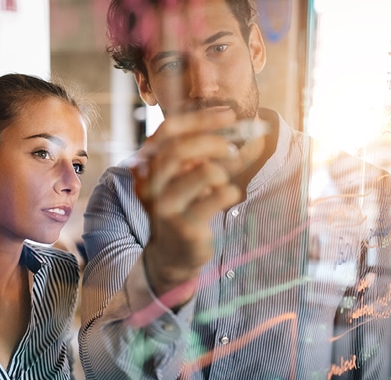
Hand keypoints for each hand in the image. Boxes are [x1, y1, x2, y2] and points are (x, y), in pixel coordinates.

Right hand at [131, 110, 241, 307]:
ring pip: (202, 171)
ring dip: (222, 171)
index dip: (199, 119)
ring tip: (223, 180)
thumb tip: (243, 126)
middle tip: (233, 148)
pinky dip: (229, 192)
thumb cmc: (184, 206)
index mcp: (147, 165)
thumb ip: (206, 151)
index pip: (167, 131)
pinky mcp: (183, 225)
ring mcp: (164, 206)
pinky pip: (217, 197)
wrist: (172, 254)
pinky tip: (226, 197)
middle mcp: (150, 184)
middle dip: (213, 142)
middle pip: (180, 149)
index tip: (228, 115)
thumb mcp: (186, 175)